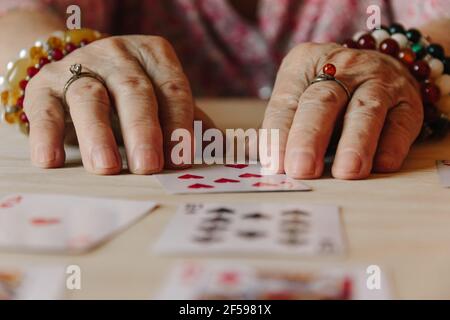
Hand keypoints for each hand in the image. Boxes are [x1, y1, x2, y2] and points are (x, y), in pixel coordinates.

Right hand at [24, 35, 193, 174]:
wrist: (78, 70)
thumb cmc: (131, 95)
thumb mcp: (161, 100)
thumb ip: (189, 121)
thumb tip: (222, 149)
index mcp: (154, 57)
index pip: (172, 89)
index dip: (178, 124)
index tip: (182, 159)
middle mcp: (118, 56)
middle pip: (134, 91)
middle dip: (142, 130)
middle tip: (148, 165)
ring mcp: (79, 66)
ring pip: (89, 97)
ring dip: (98, 134)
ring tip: (107, 167)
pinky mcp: (44, 84)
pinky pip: (45, 108)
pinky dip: (47, 134)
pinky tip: (50, 160)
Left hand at [262, 43, 422, 179]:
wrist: (380, 67)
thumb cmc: (328, 93)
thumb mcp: (300, 95)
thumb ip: (283, 125)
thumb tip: (265, 160)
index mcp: (304, 64)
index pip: (286, 102)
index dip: (279, 134)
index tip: (275, 164)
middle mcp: (342, 67)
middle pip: (322, 102)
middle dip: (310, 137)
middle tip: (302, 169)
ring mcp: (379, 80)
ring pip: (365, 110)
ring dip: (356, 143)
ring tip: (346, 172)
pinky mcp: (407, 101)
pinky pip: (401, 123)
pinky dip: (391, 146)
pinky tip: (381, 166)